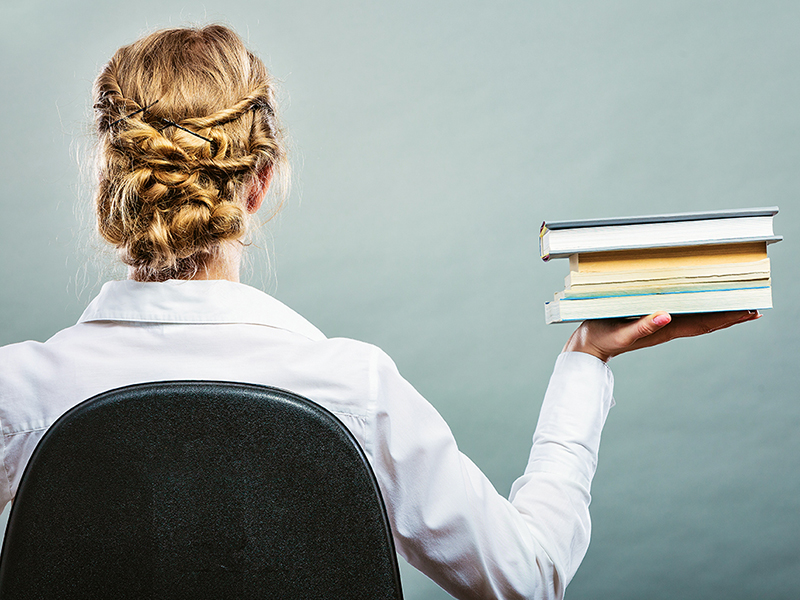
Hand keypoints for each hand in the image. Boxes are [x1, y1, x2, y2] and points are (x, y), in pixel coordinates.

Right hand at [563, 310, 760, 361]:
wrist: (585, 348)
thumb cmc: (599, 338)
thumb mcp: (619, 333)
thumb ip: (642, 327)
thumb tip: (666, 316)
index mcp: (663, 330)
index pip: (703, 324)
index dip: (726, 318)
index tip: (748, 311)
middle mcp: (665, 328)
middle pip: (705, 322)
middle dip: (729, 316)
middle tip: (753, 308)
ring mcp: (659, 326)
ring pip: (696, 320)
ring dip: (717, 314)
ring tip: (735, 307)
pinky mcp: (649, 322)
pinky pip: (682, 316)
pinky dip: (698, 311)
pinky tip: (700, 306)